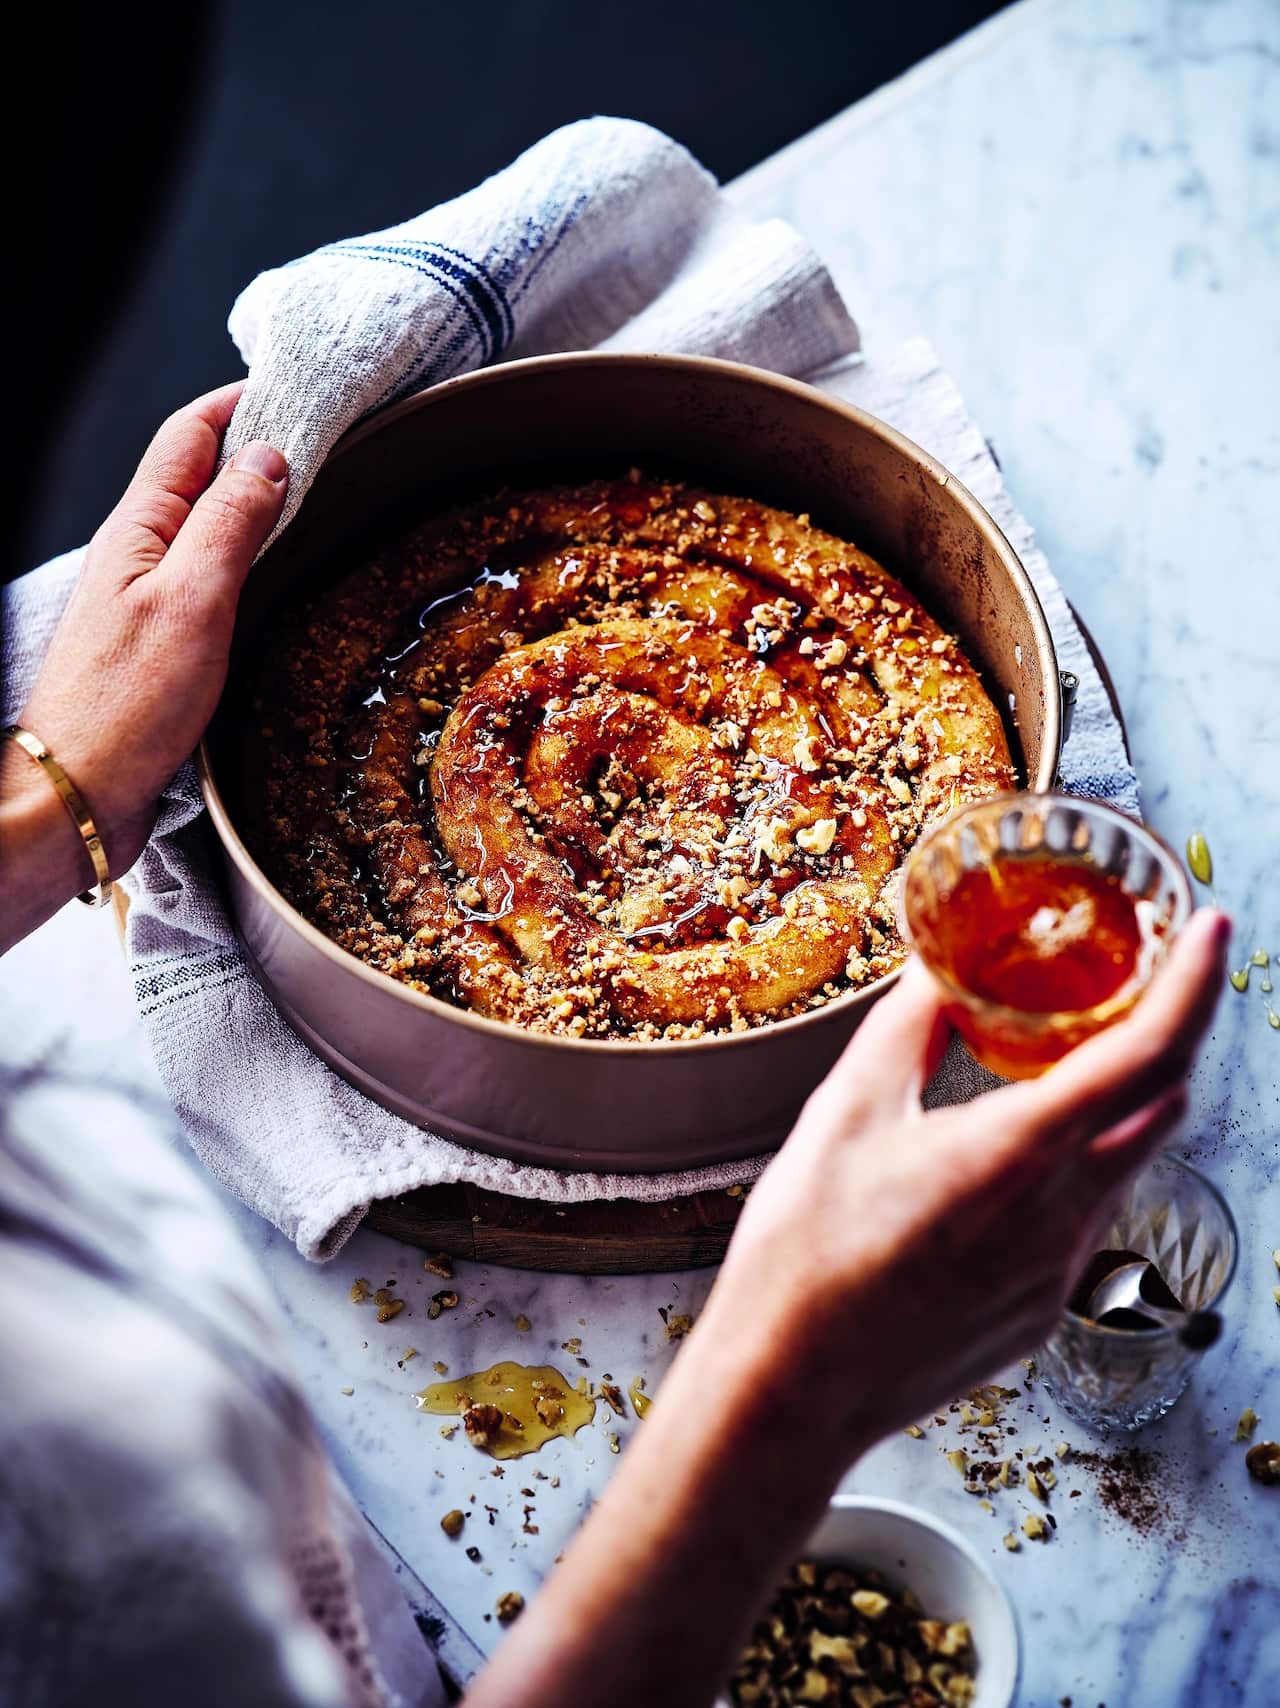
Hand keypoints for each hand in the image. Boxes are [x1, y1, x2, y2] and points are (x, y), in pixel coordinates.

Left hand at [1, 384, 285, 948]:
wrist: (81, 794)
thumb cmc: (126, 707)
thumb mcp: (194, 601)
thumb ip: (231, 525)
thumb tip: (269, 457)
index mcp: (138, 529)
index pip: (189, 435)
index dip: (240, 402)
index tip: (298, 387)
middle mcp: (139, 555)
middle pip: (198, 475)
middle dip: (254, 444)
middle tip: (321, 435)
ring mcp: (149, 599)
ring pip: (206, 526)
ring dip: (253, 502)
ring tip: (309, 492)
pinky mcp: (163, 643)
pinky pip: (210, 577)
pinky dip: (247, 557)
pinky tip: (274, 571)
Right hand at [718, 905, 1229, 1443]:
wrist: (791, 1386)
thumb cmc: (807, 1253)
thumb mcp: (845, 1111)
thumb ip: (907, 1029)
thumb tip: (938, 972)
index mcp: (1020, 1150)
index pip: (1148, 1052)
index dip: (1194, 983)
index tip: (1212, 929)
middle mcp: (1063, 1214)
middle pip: (1161, 1105)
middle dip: (1166, 1036)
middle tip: (1137, 987)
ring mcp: (1061, 1273)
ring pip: (1125, 1164)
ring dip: (1115, 1106)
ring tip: (1061, 1068)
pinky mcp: (1043, 1312)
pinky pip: (1084, 1221)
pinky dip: (1072, 1171)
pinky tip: (1006, 1164)